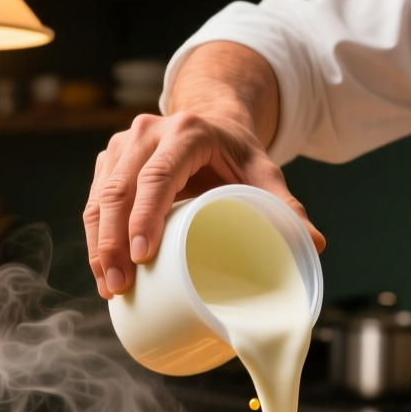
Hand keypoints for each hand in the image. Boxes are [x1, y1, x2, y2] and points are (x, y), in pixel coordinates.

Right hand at [83, 43, 324, 298]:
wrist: (212, 123)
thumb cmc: (238, 154)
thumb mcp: (265, 173)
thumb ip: (288, 207)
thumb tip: (316, 244)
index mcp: (187, 132)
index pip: (157, 175)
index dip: (145, 216)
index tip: (141, 256)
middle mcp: (148, 133)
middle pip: (119, 189)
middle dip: (113, 242)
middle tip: (120, 286)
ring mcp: (123, 145)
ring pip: (100, 197)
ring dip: (98, 245)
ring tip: (110, 288)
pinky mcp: (109, 161)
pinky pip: (94, 200)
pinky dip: (95, 238)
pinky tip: (103, 271)